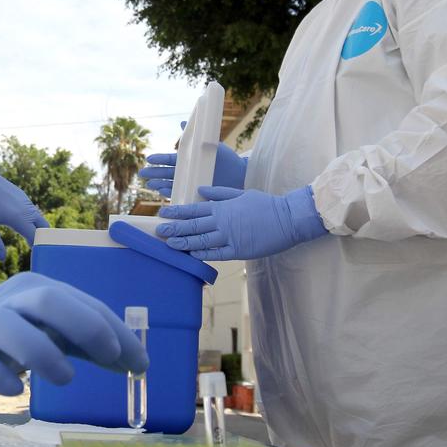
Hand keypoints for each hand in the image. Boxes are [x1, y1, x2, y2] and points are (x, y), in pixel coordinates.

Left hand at [0, 153, 47, 259]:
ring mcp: (24, 200)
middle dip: (44, 240)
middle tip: (40, 252)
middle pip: (44, 227)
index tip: (37, 260)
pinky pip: (32, 210)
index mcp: (19, 217)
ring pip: (39, 218)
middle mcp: (26, 208)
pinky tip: (24, 227)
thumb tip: (2, 259)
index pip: (36, 238)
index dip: (38, 250)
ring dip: (38, 230)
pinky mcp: (20, 195)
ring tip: (34, 243)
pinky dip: (33, 221)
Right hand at [0, 274, 149, 397]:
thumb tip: (138, 365)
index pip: (81, 303)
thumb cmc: (19, 331)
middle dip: (83, 325)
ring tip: (66, 377)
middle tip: (108, 355)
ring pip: (5, 326)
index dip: (112, 329)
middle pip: (45, 300)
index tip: (138, 362)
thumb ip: (93, 344)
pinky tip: (17, 390)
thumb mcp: (57, 331)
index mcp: (39, 290)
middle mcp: (11, 302)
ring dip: (41, 353)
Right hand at [140, 141, 247, 197]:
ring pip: (171, 184)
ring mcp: (190, 183)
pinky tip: (163, 193)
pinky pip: (181, 194)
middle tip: (142, 174)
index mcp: (188, 159)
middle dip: (154, 173)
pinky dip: (171, 194)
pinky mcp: (195, 193)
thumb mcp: (210, 144)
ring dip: (160, 185)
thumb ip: (196, 135)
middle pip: (166, 173)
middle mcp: (187, 172)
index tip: (149, 159)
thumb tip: (181, 122)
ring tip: (150, 184)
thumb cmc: (225, 158)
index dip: (159, 159)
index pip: (170, 159)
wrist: (239, 174)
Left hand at [155, 185, 327, 259]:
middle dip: (175, 228)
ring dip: (184, 243)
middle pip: (194, 225)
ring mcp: (230, 237)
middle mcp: (223, 222)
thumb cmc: (265, 204)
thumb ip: (220, 193)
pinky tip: (191, 255)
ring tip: (169, 244)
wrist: (288, 218)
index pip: (194, 209)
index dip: (177, 212)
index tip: (164, 213)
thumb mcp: (241, 193)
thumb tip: (200, 190)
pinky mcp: (239, 250)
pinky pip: (217, 254)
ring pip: (202, 241)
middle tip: (159, 230)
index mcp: (223, 207)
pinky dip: (203, 255)